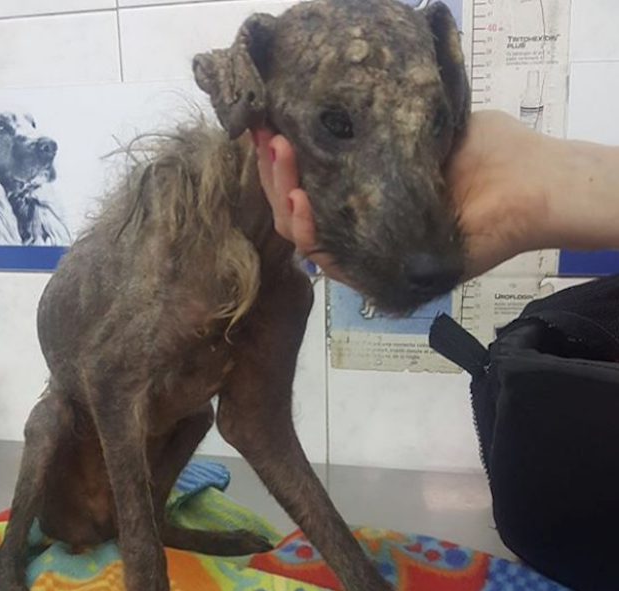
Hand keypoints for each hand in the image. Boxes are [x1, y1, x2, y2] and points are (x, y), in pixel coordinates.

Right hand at [254, 111, 554, 283]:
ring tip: (280, 156)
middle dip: (275, 172)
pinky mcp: (378, 273)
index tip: (268, 126)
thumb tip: (336, 111)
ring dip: (283, 196)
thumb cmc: (488, 154)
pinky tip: (298, 199)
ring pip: (303, 235)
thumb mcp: (424, 125)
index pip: (311, 182)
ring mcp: (367, 250)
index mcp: (368, 193)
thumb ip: (381, 124)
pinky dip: (308, 232)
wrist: (527, 186)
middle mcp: (361, 223)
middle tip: (268, 137)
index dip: (285, 159)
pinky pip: (329, 261)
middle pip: (298, 209)